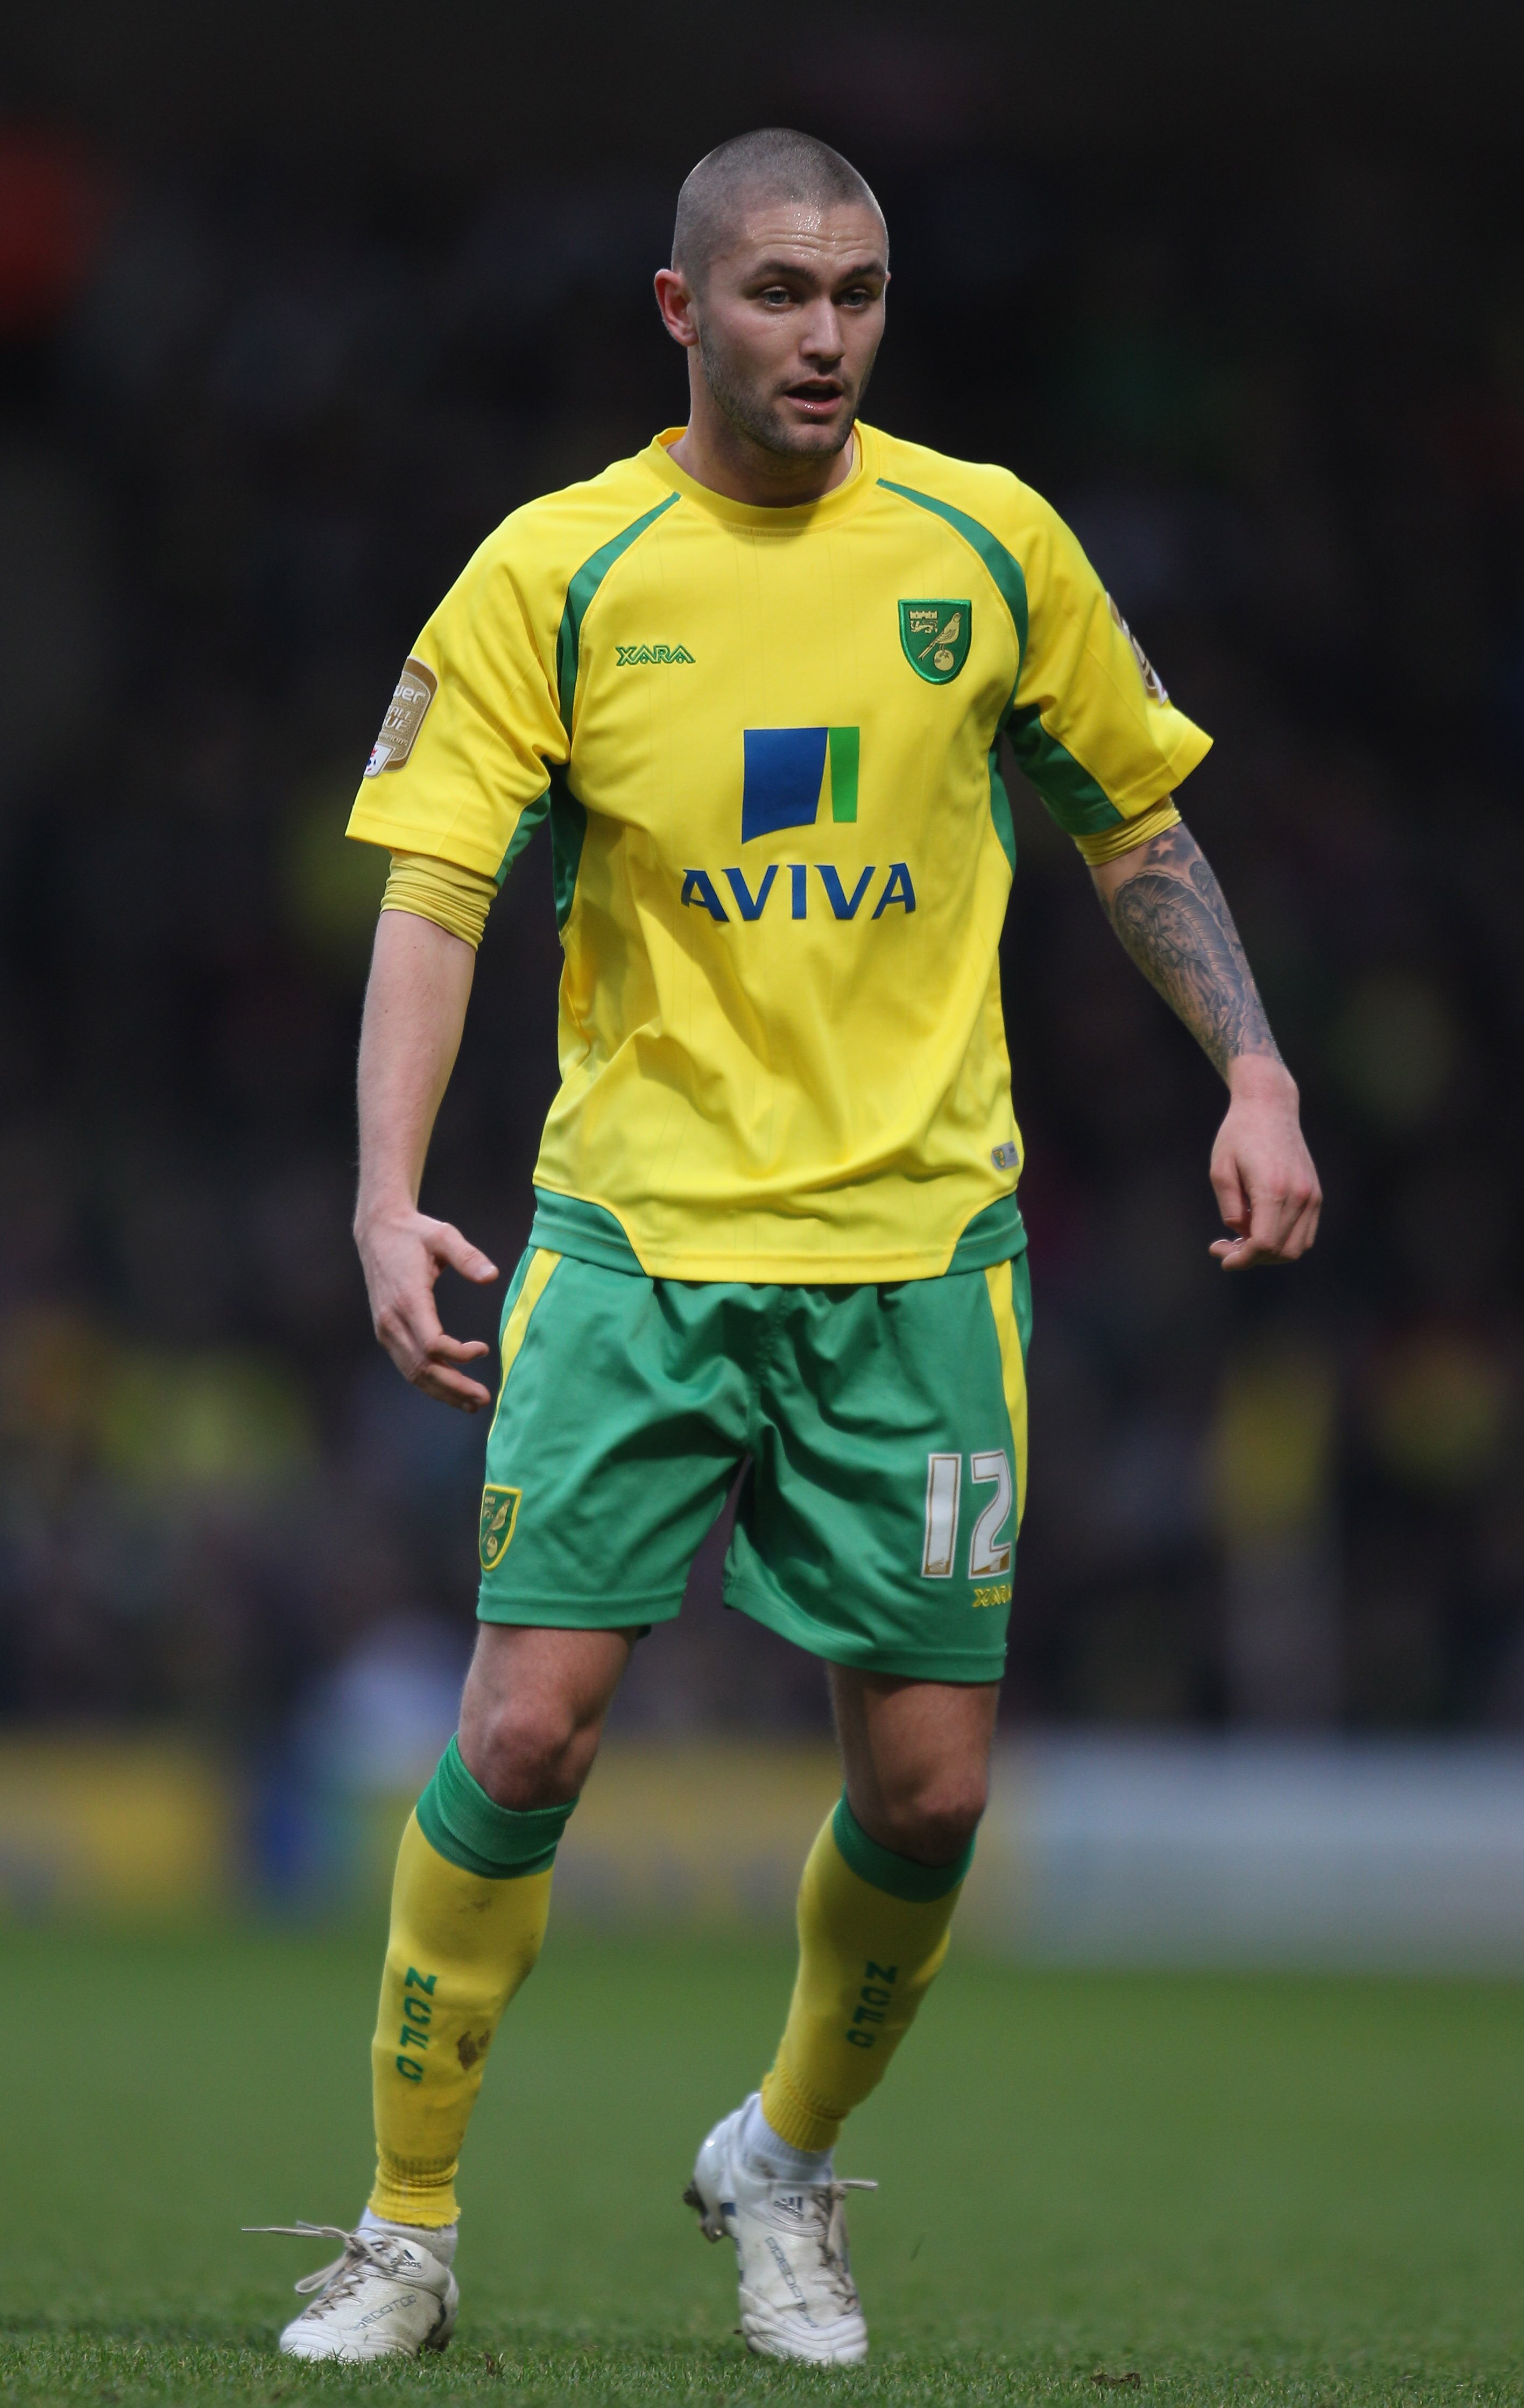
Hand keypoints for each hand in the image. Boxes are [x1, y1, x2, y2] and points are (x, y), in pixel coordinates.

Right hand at [356, 1205, 498, 1409]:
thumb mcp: (443, 1235)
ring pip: (413, 1372)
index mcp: (408, 1299)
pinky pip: (406, 1365)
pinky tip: (451, 1389)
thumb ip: (467, 1256)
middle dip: (454, 1387)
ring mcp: (386, 1329)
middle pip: (423, 1367)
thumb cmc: (415, 1233)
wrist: (378, 1231)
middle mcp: (392, 1320)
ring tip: (472, 1403)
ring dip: (442, 1391)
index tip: (484, 1349)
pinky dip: (428, 1382)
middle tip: (484, 1398)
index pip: (432, 1344)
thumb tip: (491, 1276)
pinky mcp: (386, 1331)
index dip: (458, 1355)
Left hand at [1208, 1057, 1321, 1269]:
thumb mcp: (1220, 1171)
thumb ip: (1230, 1209)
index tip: (1221, 1256)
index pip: (1263, 1243)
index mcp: (1273, 1189)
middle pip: (1280, 1251)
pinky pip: (1305, 1234)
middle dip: (1251, 1258)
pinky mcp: (1316, 1193)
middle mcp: (1299, 1195)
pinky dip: (1283, 1242)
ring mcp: (1312, 1195)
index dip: (1242, 1259)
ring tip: (1241, 1240)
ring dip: (1268, 1253)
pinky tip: (1259, 1230)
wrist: (1270, 1107)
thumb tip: (1242, 1235)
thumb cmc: (1237, 1136)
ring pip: (1296, 1248)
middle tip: (1224, 1247)